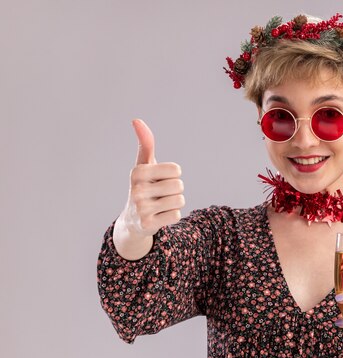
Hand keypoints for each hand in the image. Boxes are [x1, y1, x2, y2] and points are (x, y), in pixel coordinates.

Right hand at [120, 119, 184, 236]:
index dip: (173, 176)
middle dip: (175, 190)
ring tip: (160, 205)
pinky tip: (159, 216)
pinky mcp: (148, 224)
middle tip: (160, 195)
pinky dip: (172, 216)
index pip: (176, 170)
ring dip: (174, 204)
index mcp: (138, 172)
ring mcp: (141, 208)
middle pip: (179, 186)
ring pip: (179, 201)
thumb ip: (145, 144)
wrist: (133, 221)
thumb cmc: (143, 187)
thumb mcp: (144, 166)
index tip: (160, 180)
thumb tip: (136, 120)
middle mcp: (137, 190)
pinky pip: (176, 215)